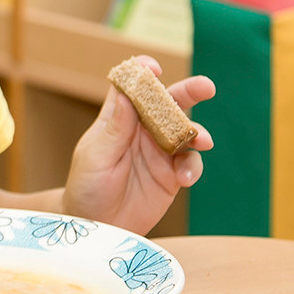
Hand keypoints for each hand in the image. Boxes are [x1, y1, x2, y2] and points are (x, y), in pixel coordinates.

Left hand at [63, 57, 214, 234]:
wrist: (95, 226)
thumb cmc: (86, 187)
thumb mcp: (96, 157)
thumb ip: (115, 129)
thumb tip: (127, 93)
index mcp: (118, 119)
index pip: (131, 88)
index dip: (143, 73)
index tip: (153, 68)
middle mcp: (142, 131)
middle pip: (168, 104)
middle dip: (189, 91)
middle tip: (206, 86)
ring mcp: (159, 152)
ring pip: (185, 132)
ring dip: (197, 132)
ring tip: (202, 141)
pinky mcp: (171, 175)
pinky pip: (190, 164)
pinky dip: (193, 167)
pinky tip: (185, 178)